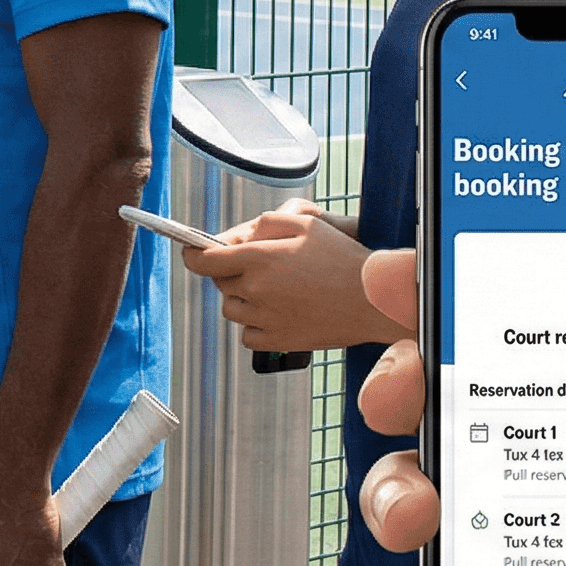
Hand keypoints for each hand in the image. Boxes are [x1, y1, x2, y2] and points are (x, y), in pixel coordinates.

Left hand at [179, 198, 408, 350]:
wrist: (374, 298)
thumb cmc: (343, 257)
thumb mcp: (306, 223)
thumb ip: (263, 224)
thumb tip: (235, 236)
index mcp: (259, 258)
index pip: (204, 260)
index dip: (193, 255)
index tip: (192, 253)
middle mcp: (255, 290)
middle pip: (221, 283)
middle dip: (232, 272)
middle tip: (263, 267)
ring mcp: (264, 318)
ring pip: (232, 309)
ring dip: (244, 298)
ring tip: (277, 290)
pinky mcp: (276, 342)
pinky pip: (248, 334)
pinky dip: (256, 324)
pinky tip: (281, 312)